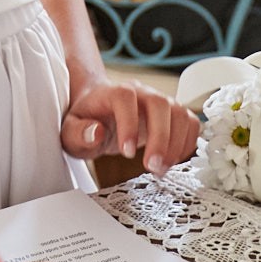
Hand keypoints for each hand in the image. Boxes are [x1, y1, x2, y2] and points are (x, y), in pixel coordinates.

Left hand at [60, 79, 200, 172]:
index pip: (124, 97)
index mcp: (112, 92)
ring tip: (161, 169)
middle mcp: (139, 92)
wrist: (99, 111)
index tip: (125, 152)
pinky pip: (189, 122)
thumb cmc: (86, 121)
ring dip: (176, 143)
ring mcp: (159, 101)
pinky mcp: (172, 114)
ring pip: (179, 112)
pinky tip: (172, 161)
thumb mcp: (70, 131)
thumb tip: (95, 132)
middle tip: (152, 166)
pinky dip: (187, 143)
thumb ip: (78, 133)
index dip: (128, 123)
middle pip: (159, 103)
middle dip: (160, 137)